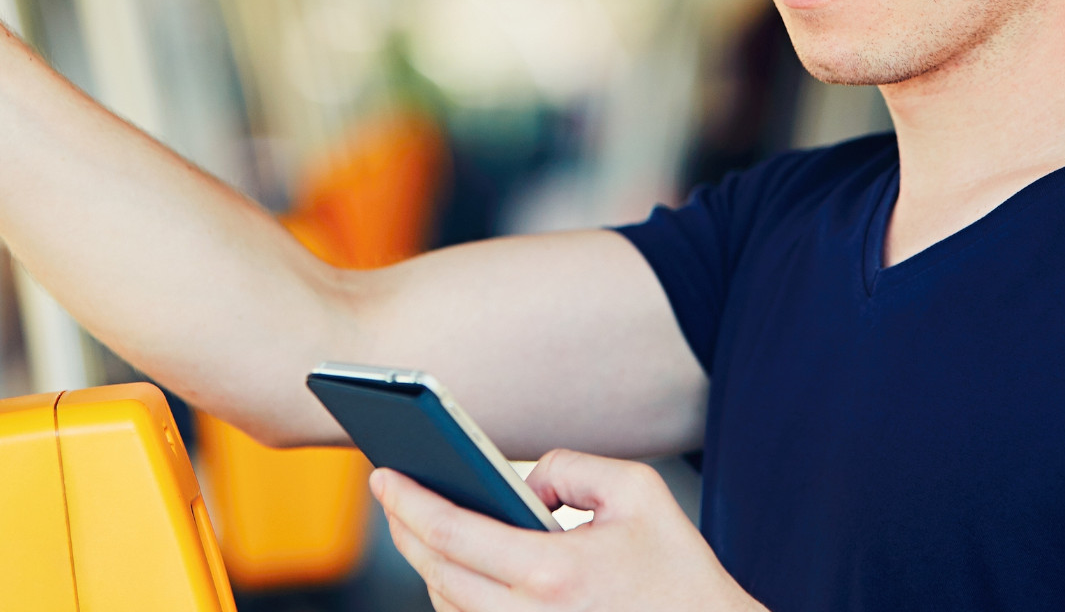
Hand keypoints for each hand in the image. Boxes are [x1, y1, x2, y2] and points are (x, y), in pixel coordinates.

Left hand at [372, 449, 764, 611]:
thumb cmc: (681, 573)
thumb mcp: (639, 491)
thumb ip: (572, 467)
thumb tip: (525, 480)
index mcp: (552, 572)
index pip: (452, 534)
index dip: (408, 502)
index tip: (383, 476)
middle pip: (436, 574)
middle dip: (404, 530)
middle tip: (390, 494)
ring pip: (449, 607)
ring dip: (427, 565)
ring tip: (418, 524)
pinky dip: (456, 596)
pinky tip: (455, 566)